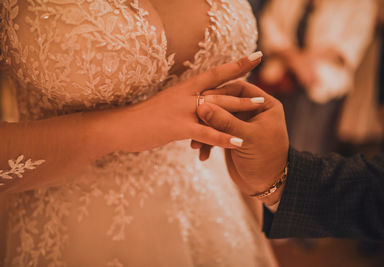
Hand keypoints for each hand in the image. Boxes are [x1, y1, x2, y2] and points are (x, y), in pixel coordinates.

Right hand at [112, 53, 262, 151]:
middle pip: (221, 88)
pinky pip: (206, 133)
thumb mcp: (167, 105)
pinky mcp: (177, 127)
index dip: (236, 65)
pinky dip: (223, 137)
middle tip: (266, 87)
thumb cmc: (144, 118)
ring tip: (262, 107)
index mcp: (184, 88)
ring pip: (217, 107)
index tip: (254, 57)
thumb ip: (185, 103)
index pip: (215, 73)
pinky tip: (239, 141)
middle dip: (245, 87)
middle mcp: (185, 94)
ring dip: (241, 107)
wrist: (121, 126)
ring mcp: (182, 110)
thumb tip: (200, 102)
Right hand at [194, 81, 288, 204]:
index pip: (240, 88)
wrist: (266, 185)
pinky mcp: (231, 136)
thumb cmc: (265, 160)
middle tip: (194, 119)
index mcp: (264, 105)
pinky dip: (208, 141)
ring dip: (205, 129)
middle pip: (226, 103)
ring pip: (217, 118)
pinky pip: (215, 132)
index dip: (221, 92)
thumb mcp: (246, 138)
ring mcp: (241, 124)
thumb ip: (225, 121)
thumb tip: (202, 106)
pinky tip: (201, 153)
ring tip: (194, 143)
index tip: (203, 98)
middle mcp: (252, 111)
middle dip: (209, 113)